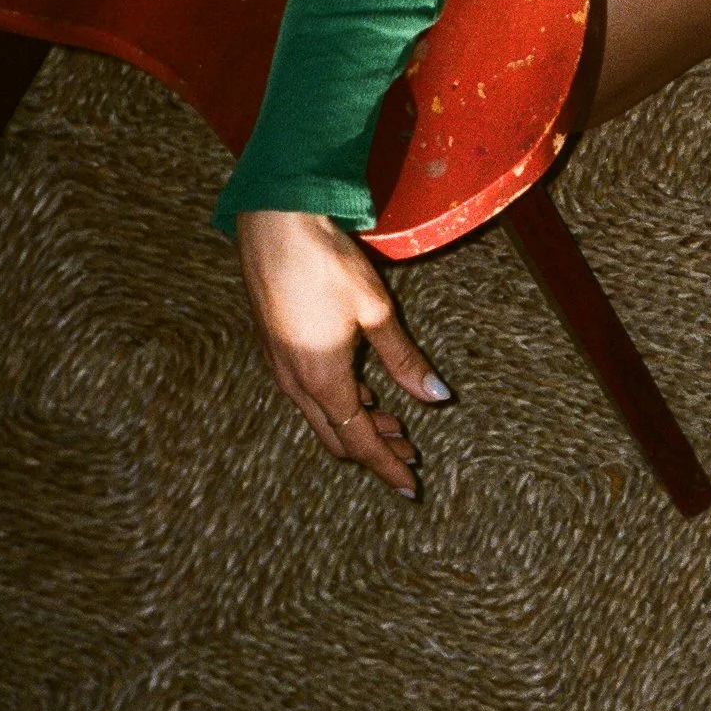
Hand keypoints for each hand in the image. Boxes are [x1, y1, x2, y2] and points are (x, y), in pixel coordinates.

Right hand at [235, 209, 448, 495]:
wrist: (273, 223)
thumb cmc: (327, 263)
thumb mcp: (376, 311)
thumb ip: (404, 359)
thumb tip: (437, 397)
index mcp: (323, 379)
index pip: (360, 441)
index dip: (387, 466)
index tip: (411, 486)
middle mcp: (295, 382)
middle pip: (337, 437)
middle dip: (375, 450)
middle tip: (409, 455)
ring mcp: (279, 366)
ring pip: (321, 416)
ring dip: (357, 426)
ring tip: (395, 425)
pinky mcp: (274, 348)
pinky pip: (307, 394)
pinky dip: (338, 404)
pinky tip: (359, 390)